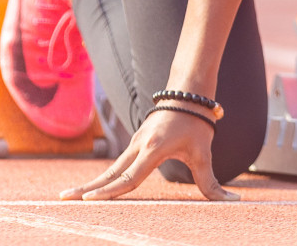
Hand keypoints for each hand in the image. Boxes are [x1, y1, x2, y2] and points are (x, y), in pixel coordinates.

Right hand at [59, 107, 236, 202]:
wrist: (188, 94)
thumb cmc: (196, 124)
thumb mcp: (204, 154)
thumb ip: (212, 183)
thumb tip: (233, 202)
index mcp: (153, 150)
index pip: (128, 176)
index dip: (110, 190)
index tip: (89, 199)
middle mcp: (138, 147)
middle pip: (109, 173)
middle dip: (86, 188)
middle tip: (63, 199)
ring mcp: (134, 144)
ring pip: (109, 168)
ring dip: (89, 183)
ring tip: (66, 196)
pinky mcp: (134, 144)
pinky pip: (114, 165)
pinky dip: (100, 177)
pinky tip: (88, 188)